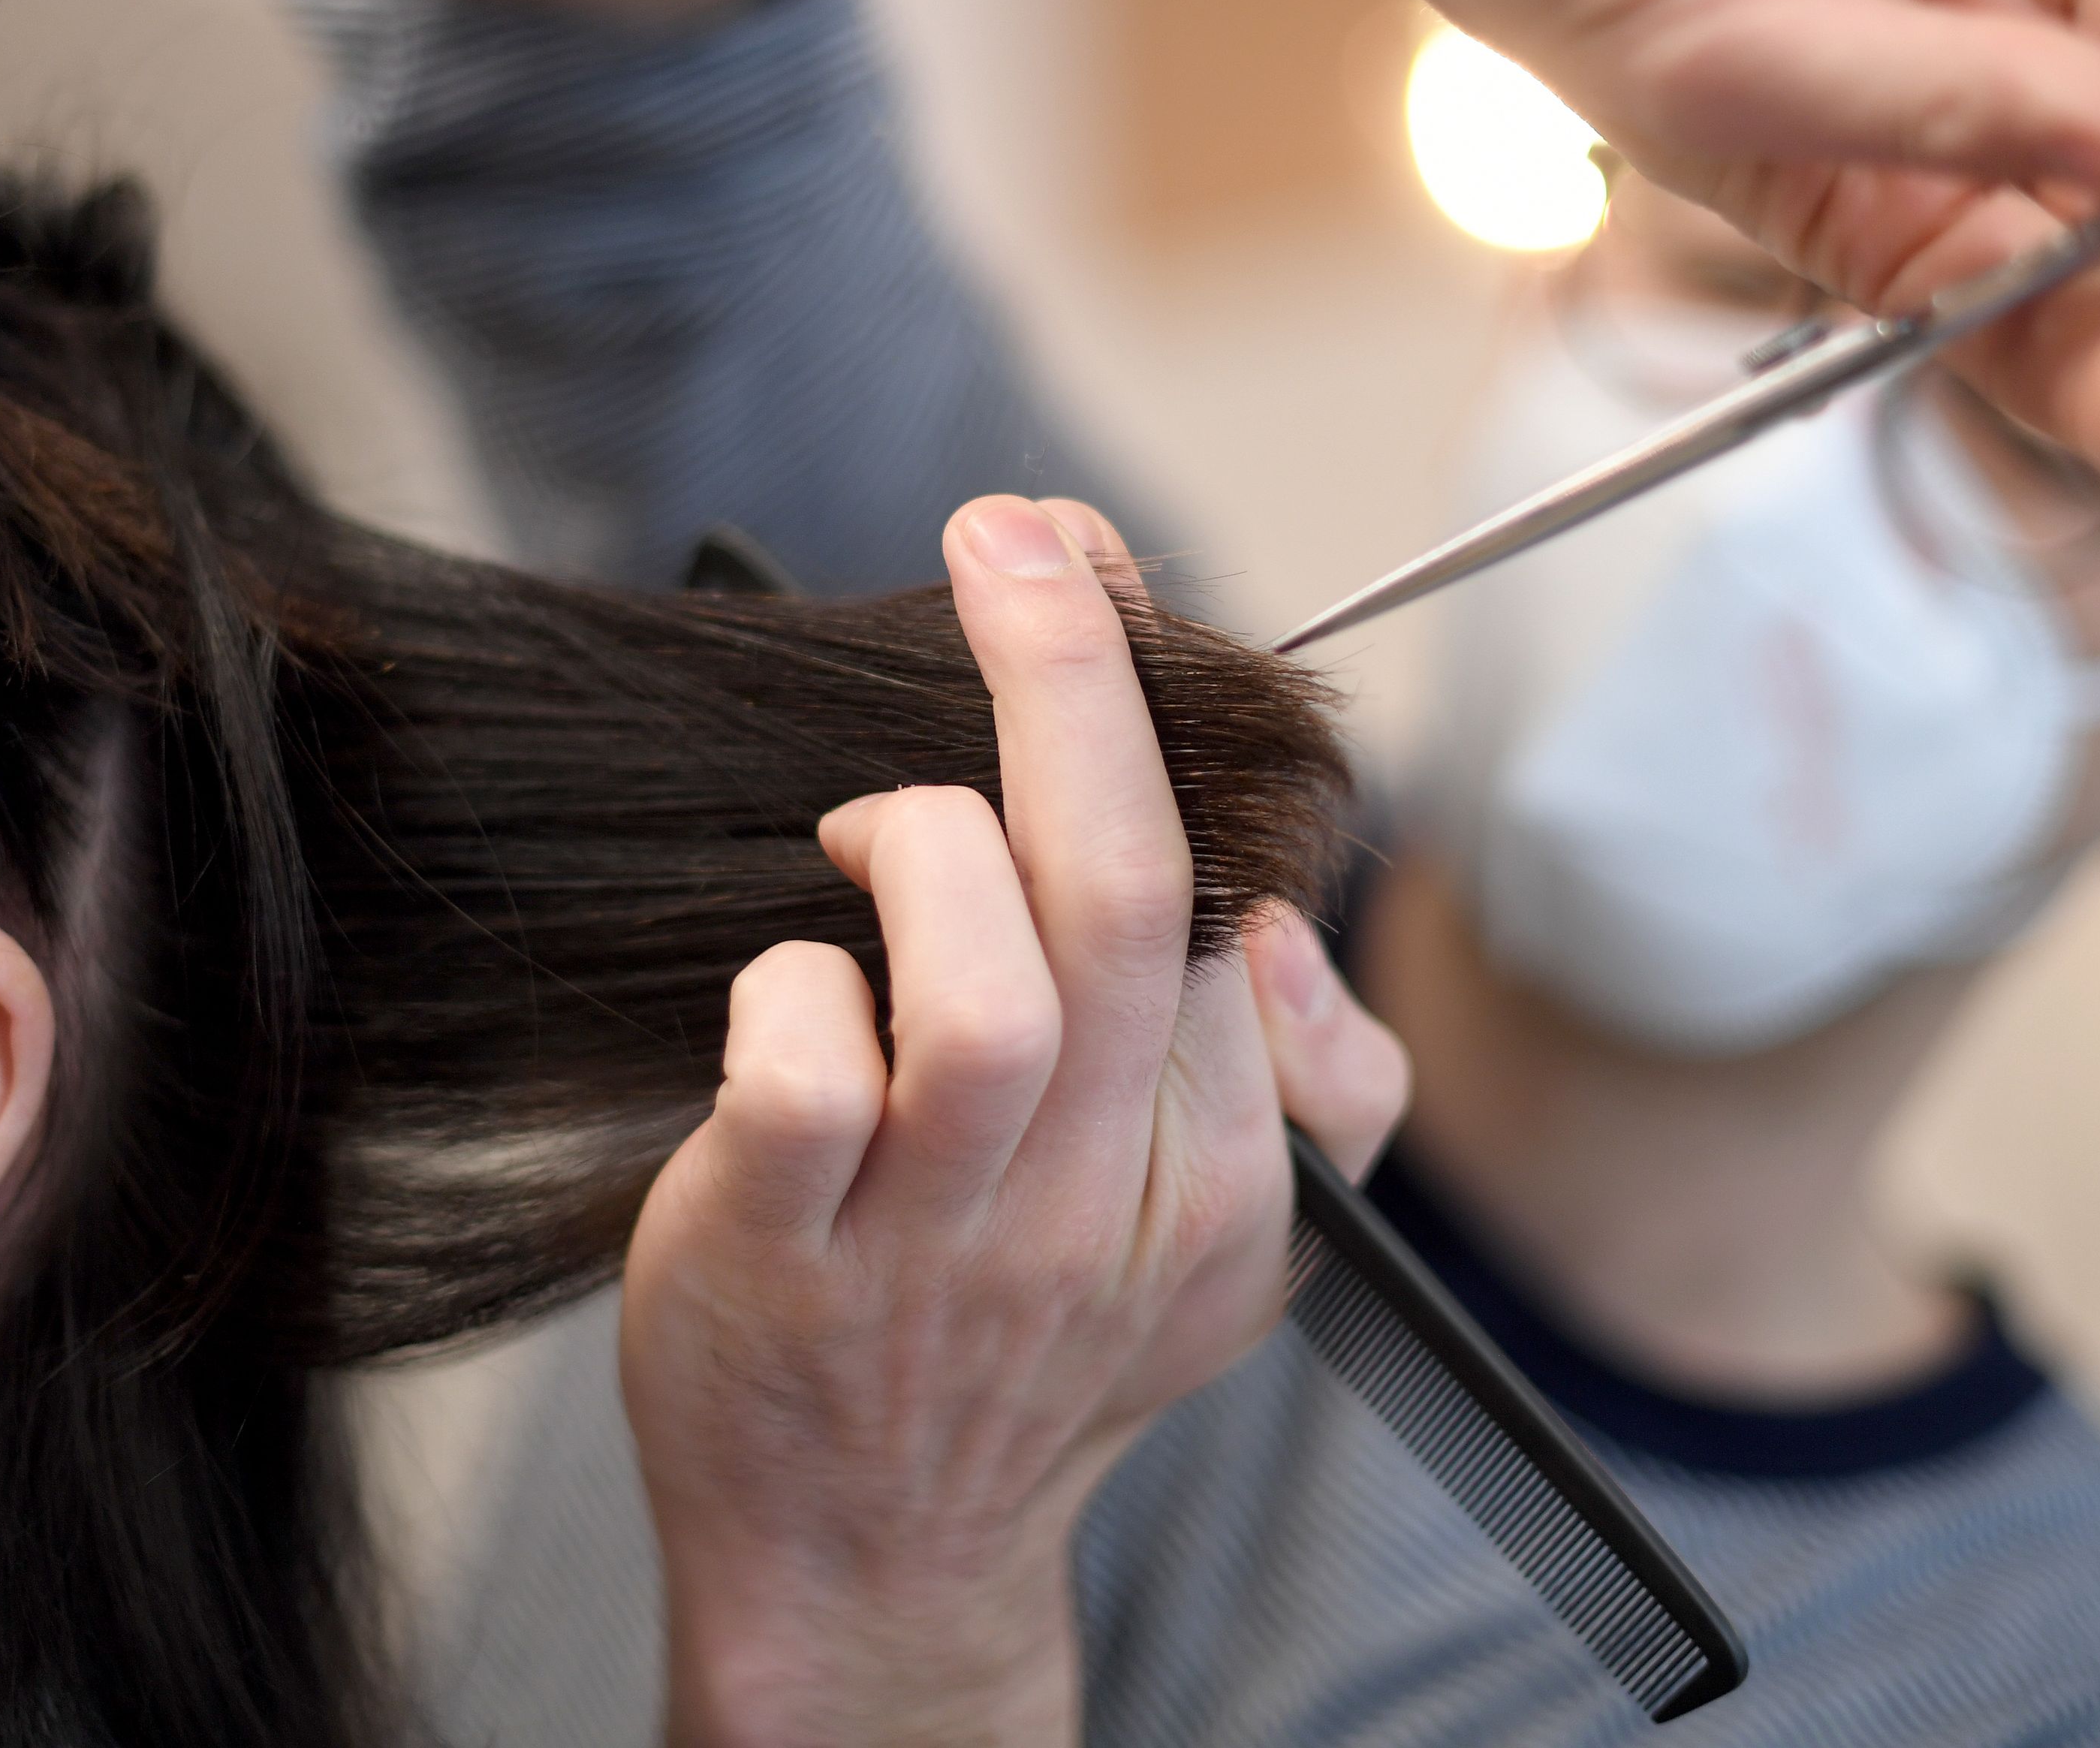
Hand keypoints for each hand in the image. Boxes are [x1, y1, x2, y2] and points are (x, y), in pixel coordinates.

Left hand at [617, 496, 1406, 1747]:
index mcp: (1219, 1183)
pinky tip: (788, 981)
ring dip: (923, 850)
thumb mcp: (1229, 1255)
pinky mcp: (777, 1258)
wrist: (872, 1563)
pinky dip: (791, 984)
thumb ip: (1322, 1091)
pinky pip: (804, 1080)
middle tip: (1009, 536)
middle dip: (1069, 680)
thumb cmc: (1031, 1349)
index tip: (1091, 570)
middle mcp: (1094, 1208)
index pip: (1228, 900)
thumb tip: (1283, 927)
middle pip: (1121, 903)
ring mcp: (936, 1240)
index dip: (1158, 707)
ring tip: (871, 830)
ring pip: (986, 995)